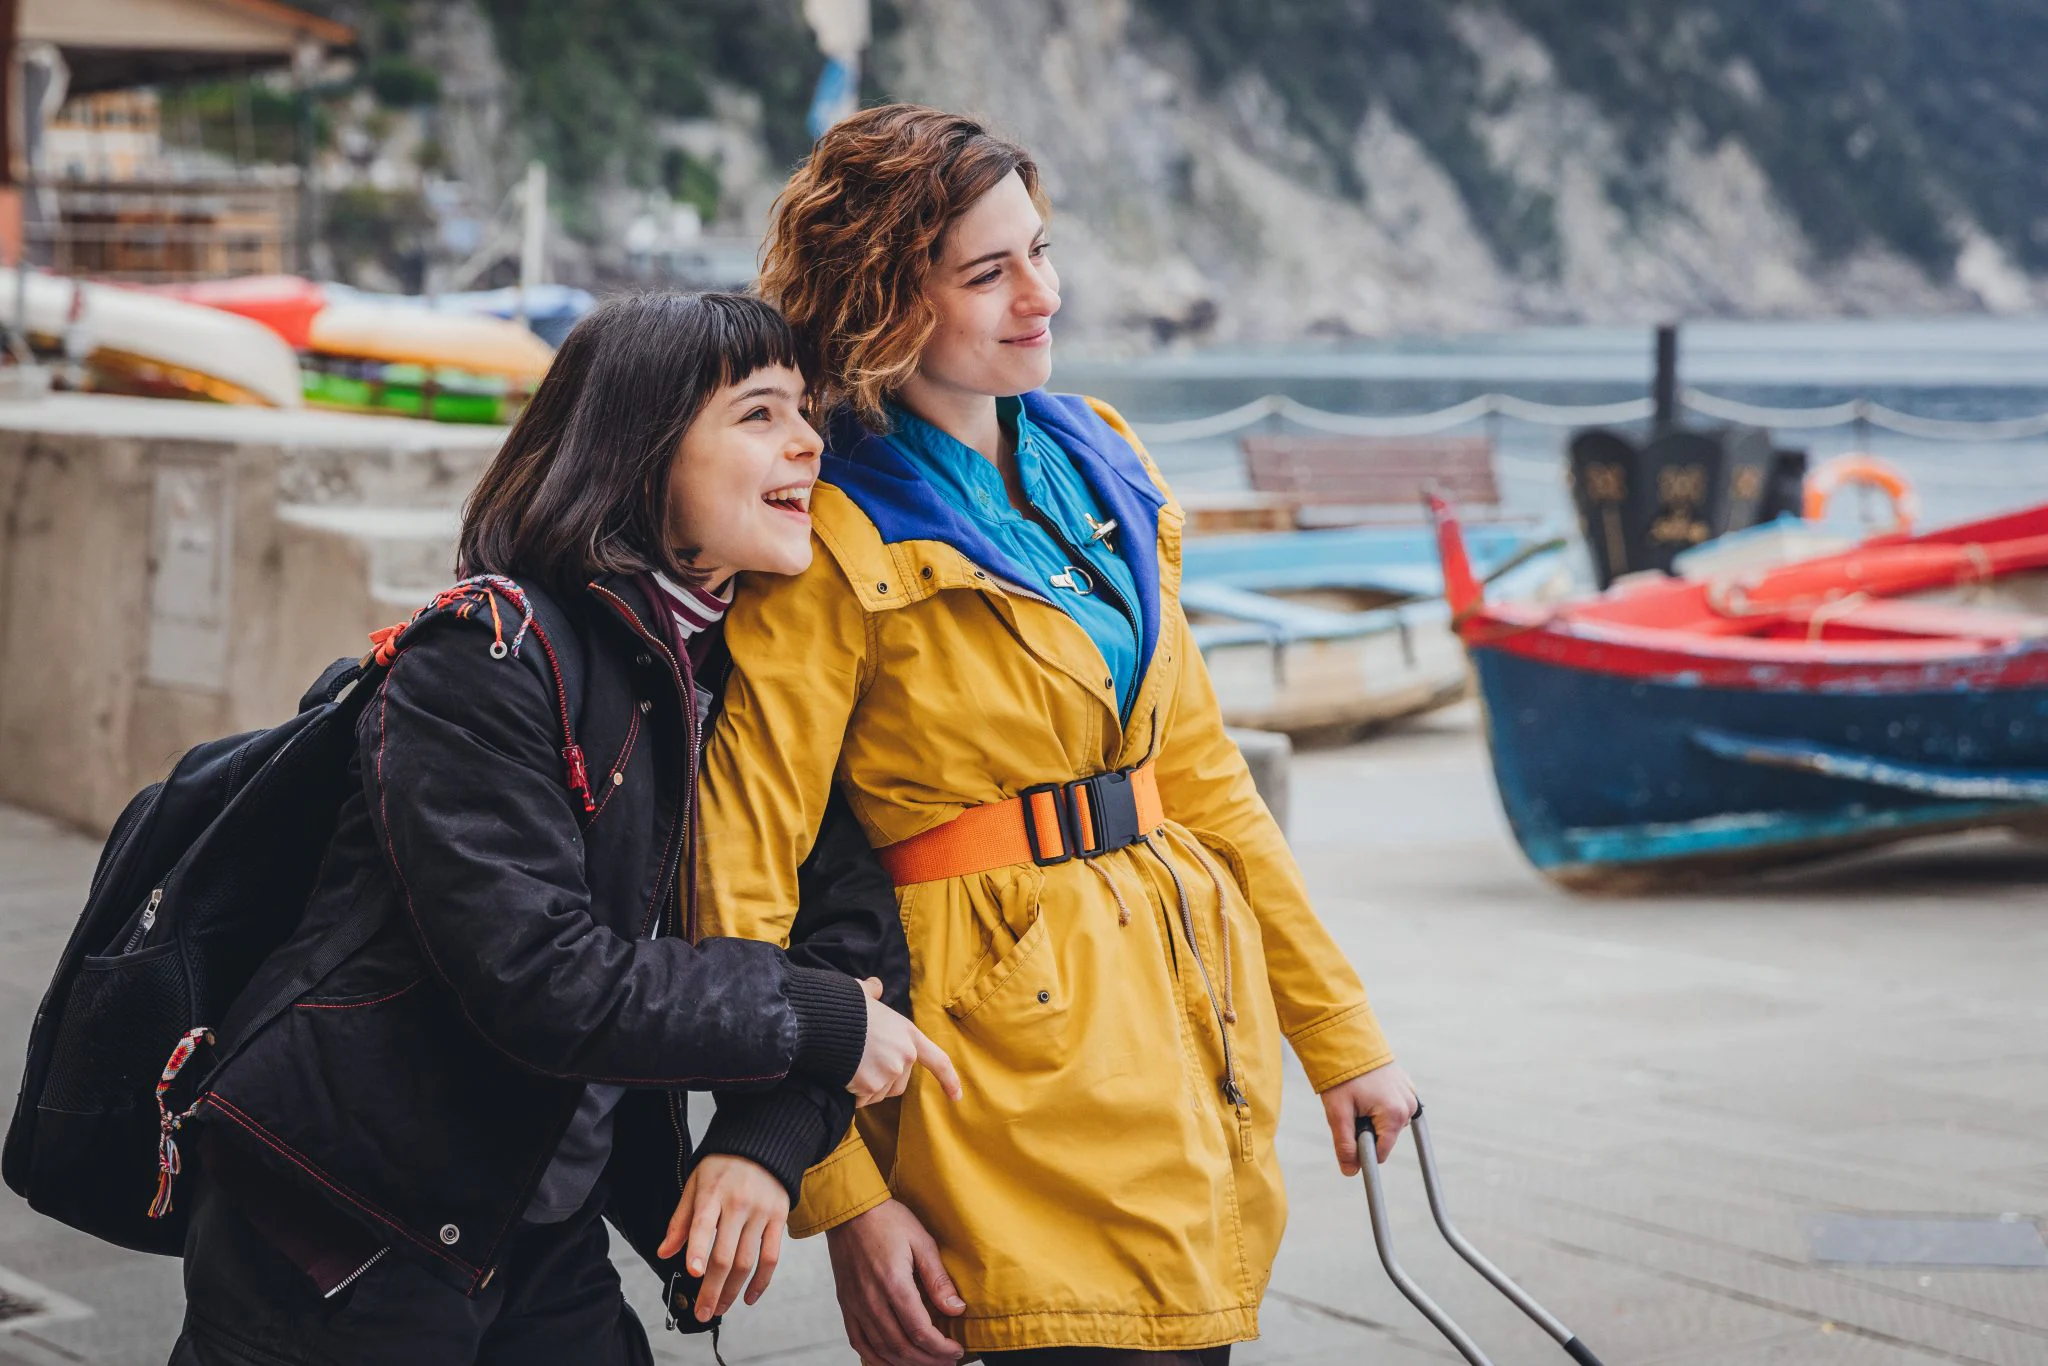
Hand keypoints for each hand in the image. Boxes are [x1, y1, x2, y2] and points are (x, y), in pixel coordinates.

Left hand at [657, 1154, 789, 1321]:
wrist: (762, 1145)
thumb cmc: (723, 1167)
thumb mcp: (695, 1185)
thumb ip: (680, 1221)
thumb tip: (665, 1252)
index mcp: (713, 1194)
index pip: (704, 1224)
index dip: (698, 1249)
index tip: (693, 1272)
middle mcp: (739, 1204)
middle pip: (726, 1254)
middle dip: (712, 1289)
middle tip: (702, 1312)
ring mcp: (761, 1213)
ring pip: (747, 1261)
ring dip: (732, 1291)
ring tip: (719, 1307)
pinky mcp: (778, 1219)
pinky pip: (771, 1257)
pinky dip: (761, 1282)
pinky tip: (749, 1297)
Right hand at [825, 1198, 965, 1365]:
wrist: (850, 1211)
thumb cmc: (888, 1220)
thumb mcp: (922, 1241)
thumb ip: (938, 1279)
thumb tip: (956, 1309)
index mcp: (894, 1284)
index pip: (920, 1331)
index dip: (941, 1348)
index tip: (957, 1351)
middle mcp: (871, 1300)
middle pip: (902, 1347)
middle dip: (928, 1360)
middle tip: (947, 1361)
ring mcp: (856, 1305)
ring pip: (881, 1350)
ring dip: (906, 1364)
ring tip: (927, 1363)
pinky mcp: (846, 1305)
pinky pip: (859, 1342)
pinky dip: (876, 1359)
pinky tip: (892, 1362)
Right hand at [851, 977, 962, 1106]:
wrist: (823, 1019)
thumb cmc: (844, 1005)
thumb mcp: (864, 994)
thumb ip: (873, 992)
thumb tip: (874, 986)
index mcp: (909, 1034)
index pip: (938, 1060)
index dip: (949, 1080)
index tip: (956, 1096)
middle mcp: (904, 1056)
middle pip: (899, 1084)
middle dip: (882, 1081)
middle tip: (861, 1064)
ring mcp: (889, 1072)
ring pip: (878, 1094)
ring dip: (865, 1088)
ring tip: (849, 1065)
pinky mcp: (870, 1086)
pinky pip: (861, 1099)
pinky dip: (851, 1093)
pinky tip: (842, 1074)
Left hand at [1320, 1062, 1418, 1174]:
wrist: (1348, 1041)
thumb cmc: (1342, 1076)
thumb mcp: (1337, 1113)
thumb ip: (1345, 1144)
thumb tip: (1350, 1171)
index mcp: (1394, 1115)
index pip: (1380, 1152)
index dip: (1361, 1149)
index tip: (1348, 1135)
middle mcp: (1408, 1106)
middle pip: (1385, 1138)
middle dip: (1366, 1130)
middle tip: (1350, 1108)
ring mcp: (1410, 1095)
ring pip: (1388, 1124)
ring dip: (1372, 1117)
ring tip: (1357, 1096)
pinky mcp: (1407, 1087)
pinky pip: (1393, 1108)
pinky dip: (1379, 1105)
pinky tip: (1367, 1091)